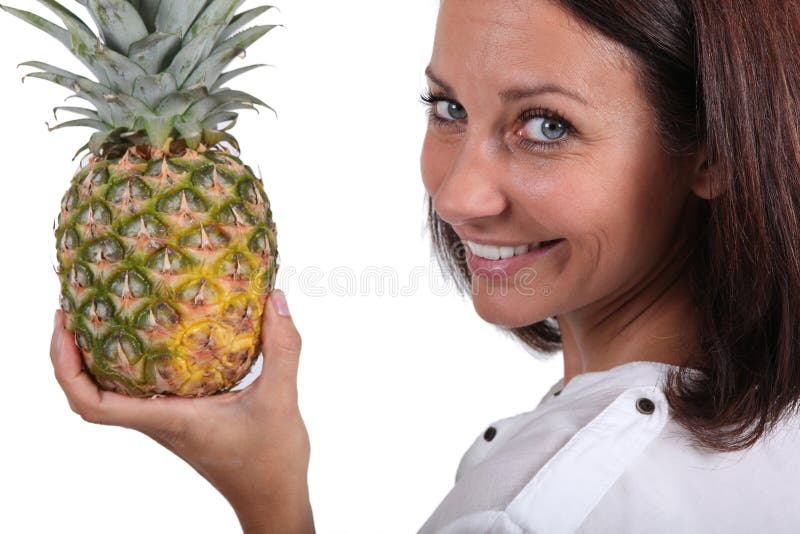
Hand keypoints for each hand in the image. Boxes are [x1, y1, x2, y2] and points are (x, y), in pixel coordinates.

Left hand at [50, 290, 314, 533]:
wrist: (273, 499)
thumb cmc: (271, 461)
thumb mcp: (281, 399)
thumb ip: (282, 349)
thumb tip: (276, 299)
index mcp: (168, 419)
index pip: (94, 404)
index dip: (67, 367)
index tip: (65, 327)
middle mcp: (159, 421)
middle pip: (91, 394)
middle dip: (72, 353)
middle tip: (76, 309)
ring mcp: (168, 421)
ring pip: (113, 392)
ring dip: (97, 358)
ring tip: (106, 314)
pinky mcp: (182, 419)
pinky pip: (141, 390)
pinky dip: (132, 364)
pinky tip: (155, 337)